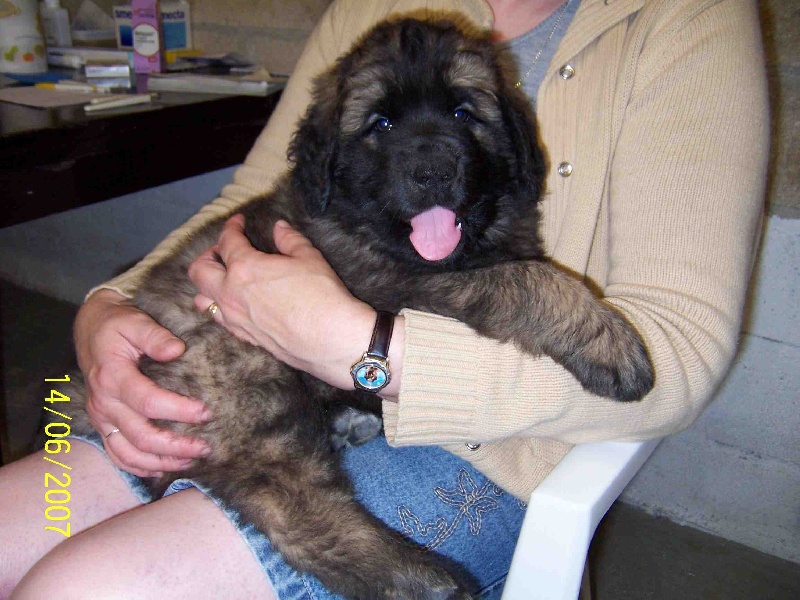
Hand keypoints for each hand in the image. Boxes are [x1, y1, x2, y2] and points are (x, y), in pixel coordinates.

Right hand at [74, 289, 210, 476]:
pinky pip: (118, 455)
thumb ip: (155, 336)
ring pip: (129, 454)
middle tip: (205, 447)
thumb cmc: (118, 324)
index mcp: (113, 377)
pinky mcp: (103, 425)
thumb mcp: (135, 321)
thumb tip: (176, 350)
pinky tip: (163, 469)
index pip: (149, 401)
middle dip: (176, 447)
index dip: (179, 410)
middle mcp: (104, 403)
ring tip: (191, 462)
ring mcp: (101, 418)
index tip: (206, 413)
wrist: (91, 328)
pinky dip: (140, 468)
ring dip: (161, 462)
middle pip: (141, 436)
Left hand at [188, 215, 382, 390]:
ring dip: (207, 286)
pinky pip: (220, 321)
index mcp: (244, 268)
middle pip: (200, 272)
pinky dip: (220, 308)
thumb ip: (290, 240)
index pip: (227, 241)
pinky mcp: (245, 338)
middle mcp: (231, 294)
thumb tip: (280, 227)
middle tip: (222, 250)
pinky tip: (235, 304)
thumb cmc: (321, 295)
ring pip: (202, 300)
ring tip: (222, 279)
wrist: (331, 339)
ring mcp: (235, 319)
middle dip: (207, 256)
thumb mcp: (309, 258)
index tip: (238, 221)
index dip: (231, 227)